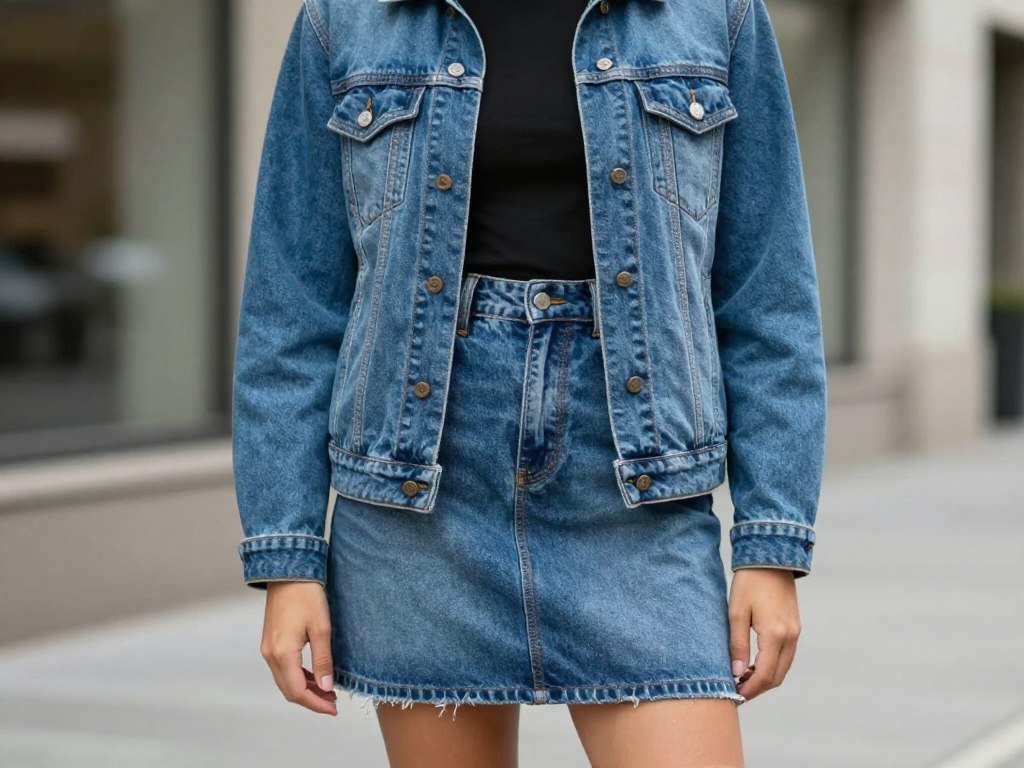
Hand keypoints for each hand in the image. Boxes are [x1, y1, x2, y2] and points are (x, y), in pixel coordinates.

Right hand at [260, 581, 337, 715]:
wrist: (288, 572)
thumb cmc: (307, 596)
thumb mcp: (321, 628)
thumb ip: (323, 660)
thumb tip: (326, 688)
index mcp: (282, 654)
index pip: (297, 692)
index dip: (316, 704)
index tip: (334, 708)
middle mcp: (270, 655)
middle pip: (289, 690)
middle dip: (311, 700)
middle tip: (333, 702)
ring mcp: (268, 649)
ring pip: (285, 681)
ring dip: (305, 689)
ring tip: (327, 691)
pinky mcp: (270, 643)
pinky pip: (283, 669)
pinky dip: (298, 677)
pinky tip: (314, 676)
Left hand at [728, 568, 800, 701]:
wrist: (770, 559)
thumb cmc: (749, 583)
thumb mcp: (736, 612)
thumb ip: (738, 644)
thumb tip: (737, 673)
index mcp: (776, 635)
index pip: (766, 675)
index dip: (750, 690)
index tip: (735, 696)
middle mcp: (790, 637)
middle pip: (777, 676)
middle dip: (758, 688)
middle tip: (736, 692)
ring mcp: (795, 633)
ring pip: (783, 667)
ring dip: (765, 678)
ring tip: (742, 679)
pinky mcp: (794, 627)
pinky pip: (785, 656)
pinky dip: (772, 665)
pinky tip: (754, 663)